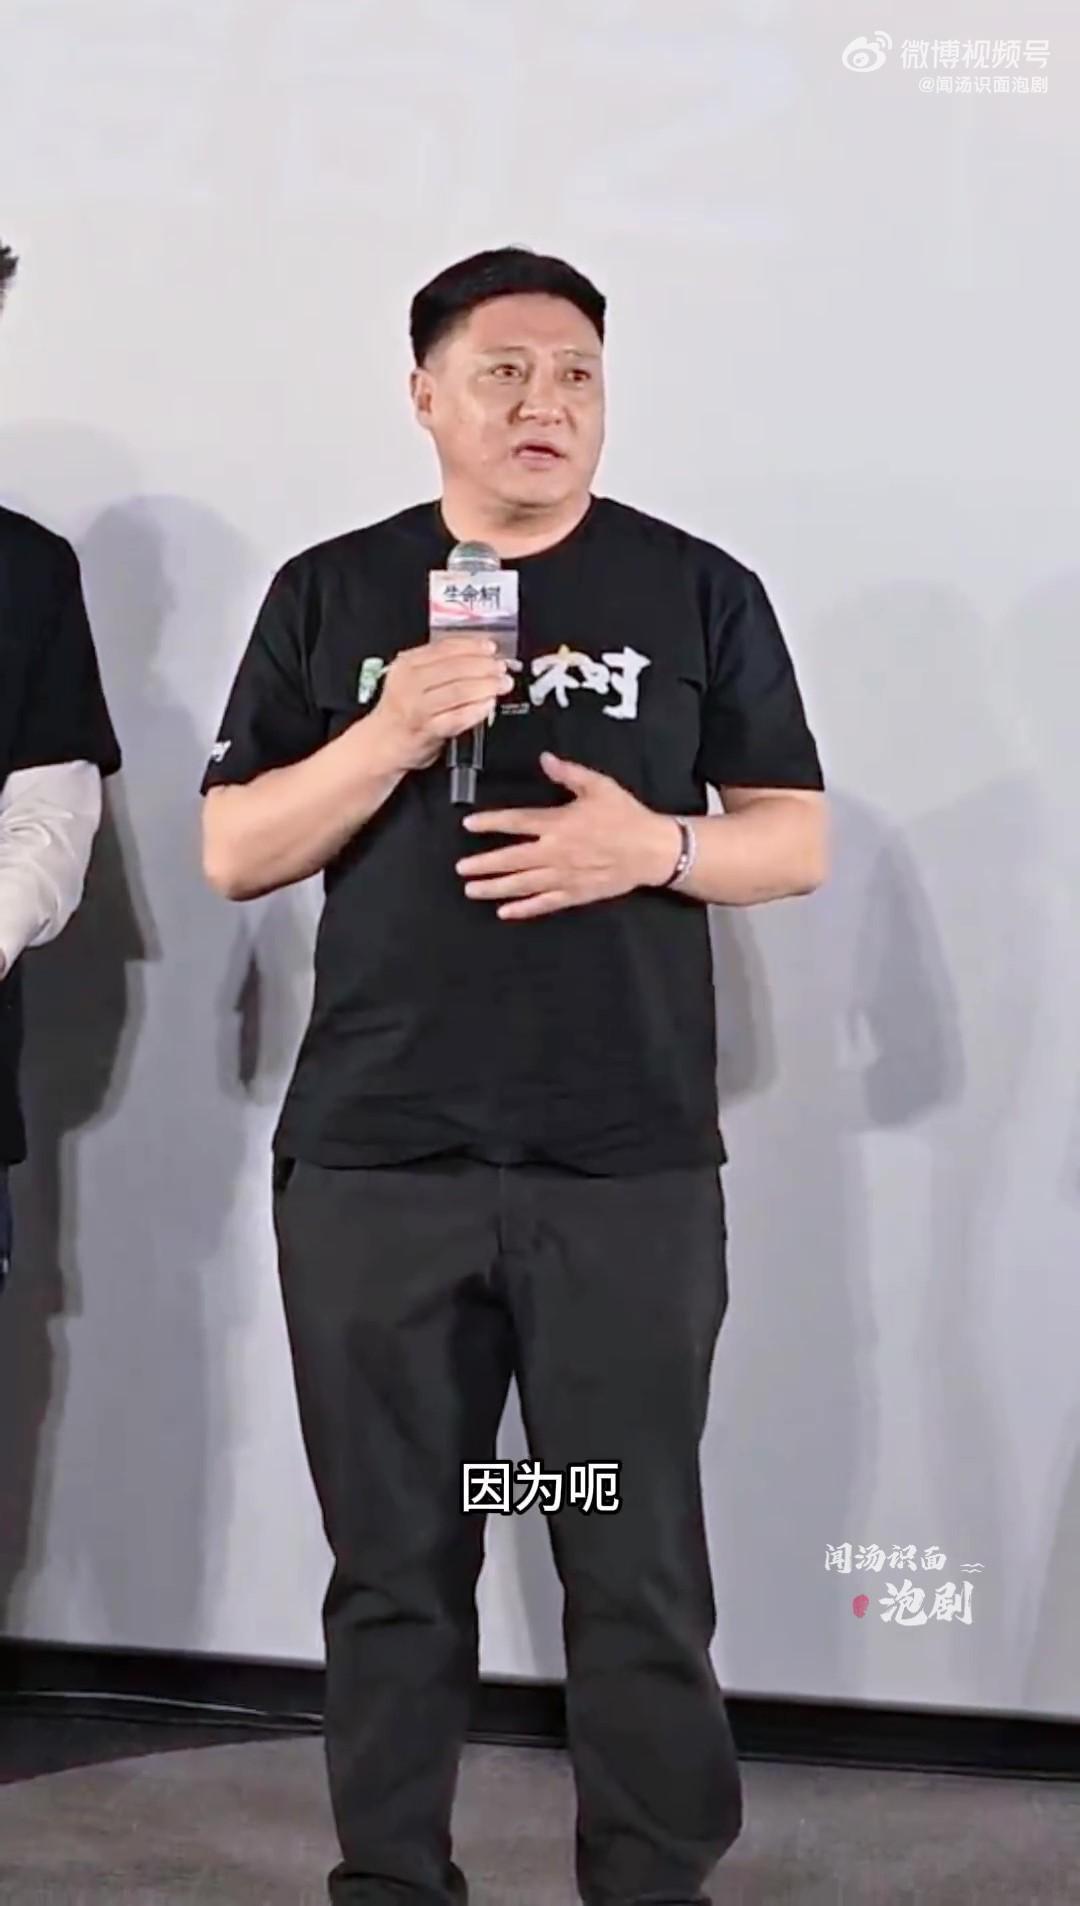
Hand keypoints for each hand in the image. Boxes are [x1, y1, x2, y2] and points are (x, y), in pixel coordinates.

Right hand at [371, 637, 518, 773]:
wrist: (381, 743)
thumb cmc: (402, 711)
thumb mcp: (413, 678)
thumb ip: (440, 664)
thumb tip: (479, 654)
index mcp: (407, 664)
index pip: (445, 647)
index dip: (473, 646)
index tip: (491, 648)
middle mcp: (410, 683)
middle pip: (455, 668)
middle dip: (485, 666)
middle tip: (502, 668)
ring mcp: (418, 707)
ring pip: (459, 690)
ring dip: (486, 686)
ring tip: (502, 684)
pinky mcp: (427, 730)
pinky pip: (458, 717)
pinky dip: (477, 710)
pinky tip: (489, 704)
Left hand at [455, 752, 682, 919]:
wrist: (652, 850)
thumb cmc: (627, 817)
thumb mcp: (599, 786)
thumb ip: (569, 773)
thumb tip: (545, 760)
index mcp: (559, 823)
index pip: (517, 822)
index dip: (491, 823)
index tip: (469, 825)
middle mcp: (556, 852)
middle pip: (512, 859)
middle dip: (484, 864)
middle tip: (461, 868)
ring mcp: (564, 876)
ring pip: (522, 884)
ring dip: (495, 887)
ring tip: (472, 890)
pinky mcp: (575, 893)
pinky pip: (544, 903)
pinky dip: (524, 908)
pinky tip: (505, 911)